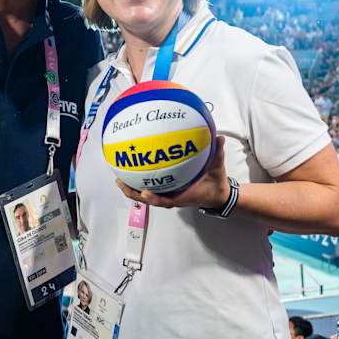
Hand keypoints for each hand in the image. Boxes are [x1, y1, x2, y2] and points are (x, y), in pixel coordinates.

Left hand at [115, 136, 230, 209]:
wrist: (217, 193)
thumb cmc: (215, 182)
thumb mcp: (218, 168)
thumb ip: (218, 153)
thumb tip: (220, 138)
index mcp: (182, 197)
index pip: (165, 200)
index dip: (154, 198)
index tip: (145, 192)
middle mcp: (171, 197)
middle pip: (147, 199)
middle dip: (132, 192)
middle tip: (120, 181)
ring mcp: (167, 194)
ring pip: (144, 195)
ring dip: (131, 189)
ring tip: (118, 177)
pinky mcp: (165, 190)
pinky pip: (149, 187)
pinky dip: (139, 181)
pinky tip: (131, 170)